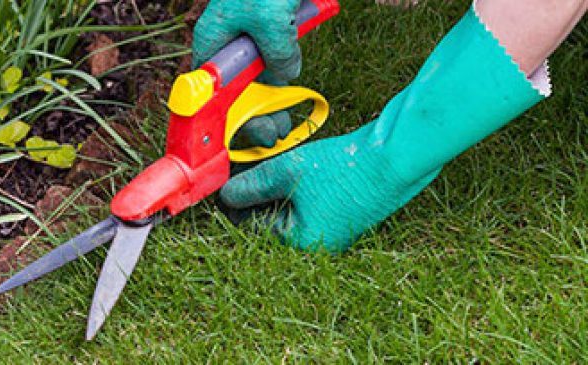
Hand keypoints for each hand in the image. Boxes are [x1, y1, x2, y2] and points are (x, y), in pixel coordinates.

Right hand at [192, 0, 302, 147]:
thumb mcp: (271, 18)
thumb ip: (277, 53)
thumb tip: (286, 77)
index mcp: (213, 41)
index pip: (210, 93)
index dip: (223, 120)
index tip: (241, 141)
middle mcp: (226, 45)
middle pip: (234, 92)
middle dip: (251, 116)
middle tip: (272, 135)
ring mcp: (248, 40)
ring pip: (255, 82)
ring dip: (268, 103)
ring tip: (282, 126)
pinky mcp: (270, 33)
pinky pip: (272, 64)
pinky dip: (281, 82)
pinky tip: (290, 99)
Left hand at [219, 122, 431, 252]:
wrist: (398, 157)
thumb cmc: (344, 168)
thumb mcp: (287, 172)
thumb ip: (252, 186)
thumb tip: (226, 197)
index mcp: (301, 242)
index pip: (251, 228)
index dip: (233, 204)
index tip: (222, 183)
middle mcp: (317, 244)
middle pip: (270, 222)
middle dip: (255, 197)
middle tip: (241, 171)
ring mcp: (333, 231)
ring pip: (290, 212)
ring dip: (275, 191)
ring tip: (267, 166)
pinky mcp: (345, 214)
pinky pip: (310, 206)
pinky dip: (298, 190)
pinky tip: (295, 168)